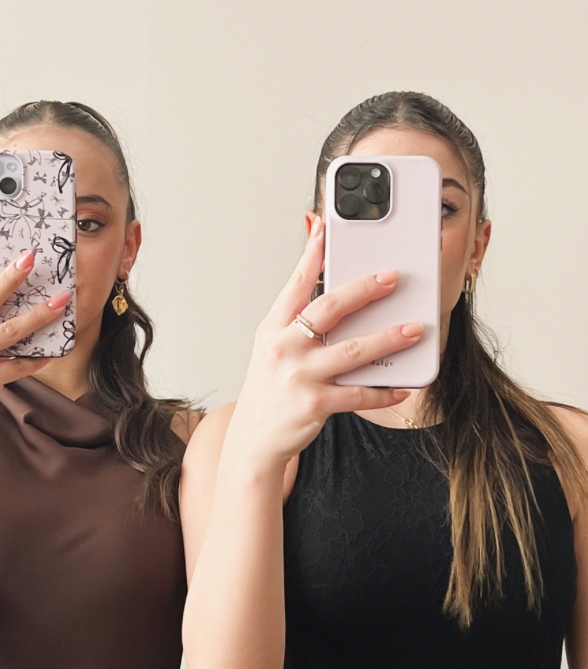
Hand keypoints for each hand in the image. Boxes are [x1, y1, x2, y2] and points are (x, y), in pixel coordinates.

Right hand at [227, 215, 423, 470]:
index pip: (296, 284)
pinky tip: (401, 386)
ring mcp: (298, 375)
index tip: (328, 227)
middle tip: (393, 278)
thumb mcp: (272, 348)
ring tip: (414, 330)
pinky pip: (358, 394)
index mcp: (273, 328)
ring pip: (353, 350)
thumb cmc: (269, 390)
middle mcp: (284, 347)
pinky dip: (382, 390)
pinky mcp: (314, 403)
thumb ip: (296, 317)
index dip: (313, 254)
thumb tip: (327, 288)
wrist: (253, 441)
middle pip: (329, 309)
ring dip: (388, 339)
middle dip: (365, 290)